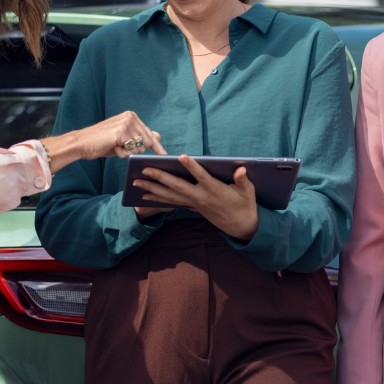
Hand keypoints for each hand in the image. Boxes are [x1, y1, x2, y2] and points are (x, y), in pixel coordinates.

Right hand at [41, 111, 164, 171]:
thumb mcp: (123, 139)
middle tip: (118, 146)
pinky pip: (131, 150)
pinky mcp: (121, 132)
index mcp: (131, 116)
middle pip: (147, 142)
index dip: (157, 146)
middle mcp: (131, 117)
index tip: (167, 155)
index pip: (150, 134)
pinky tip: (112, 147)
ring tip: (114, 146)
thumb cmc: (102, 142)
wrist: (82, 143)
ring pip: (140, 148)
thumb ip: (139, 137)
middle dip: (136, 150)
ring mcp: (126, 123)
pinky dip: (122, 153)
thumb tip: (158, 136)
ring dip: (127, 152)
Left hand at [132, 155, 258, 240]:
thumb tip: (241, 170)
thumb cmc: (245, 205)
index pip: (202, 177)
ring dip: (152, 189)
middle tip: (144, 170)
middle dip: (160, 178)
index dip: (193, 167)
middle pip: (178, 187)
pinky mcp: (192, 207)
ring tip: (136, 182)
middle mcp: (201, 198)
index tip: (183, 157)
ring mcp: (195, 204)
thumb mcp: (248, 192)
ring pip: (170, 196)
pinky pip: (172, 202)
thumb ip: (243, 180)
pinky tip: (146, 194)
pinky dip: (158, 198)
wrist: (241, 226)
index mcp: (215, 191)